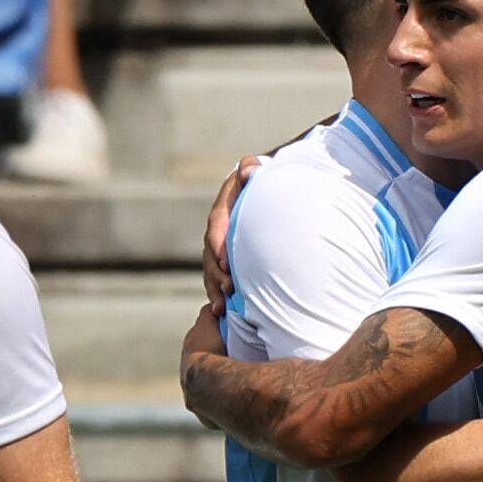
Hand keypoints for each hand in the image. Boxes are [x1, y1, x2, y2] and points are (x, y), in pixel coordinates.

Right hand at [200, 155, 261, 308]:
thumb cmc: (268, 182)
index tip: (226, 260)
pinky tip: (221, 311)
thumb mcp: (259, 173)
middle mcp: (218, 228)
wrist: (272, 194)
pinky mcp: (226, 261)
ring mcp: (220, 246)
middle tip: (228, 287)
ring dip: (215, 287)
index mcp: (224, 206)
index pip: (216, 224)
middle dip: (216, 271)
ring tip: (222, 306)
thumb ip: (252, 170)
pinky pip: (217, 278)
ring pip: (211, 269)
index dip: (219, 242)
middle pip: (210, 251)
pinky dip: (218, 294)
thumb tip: (248, 171)